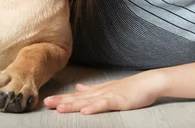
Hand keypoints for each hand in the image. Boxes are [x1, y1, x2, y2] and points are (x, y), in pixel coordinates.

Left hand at [43, 70, 164, 114]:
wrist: (148, 83)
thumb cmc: (130, 88)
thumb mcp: (108, 87)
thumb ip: (92, 89)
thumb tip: (78, 87)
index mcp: (97, 91)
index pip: (76, 95)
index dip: (62, 98)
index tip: (48, 100)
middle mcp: (100, 92)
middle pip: (77, 98)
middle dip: (61, 101)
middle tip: (46, 103)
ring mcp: (109, 95)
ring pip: (87, 101)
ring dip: (73, 104)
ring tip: (59, 108)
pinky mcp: (118, 100)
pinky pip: (104, 105)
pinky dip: (94, 108)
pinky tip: (84, 111)